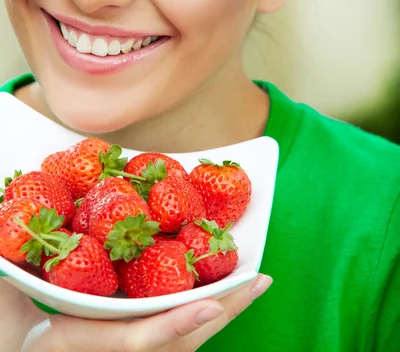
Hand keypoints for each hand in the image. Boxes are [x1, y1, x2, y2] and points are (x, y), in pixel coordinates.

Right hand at [21, 274, 271, 351]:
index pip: (136, 341)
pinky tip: (220, 294)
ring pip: (185, 343)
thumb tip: (7, 243)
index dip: (174, 324)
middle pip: (179, 343)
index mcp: (82, 346)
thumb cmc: (19, 333)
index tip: (211, 307)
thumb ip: (12, 277)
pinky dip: (203, 317)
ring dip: (221, 313)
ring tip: (252, 283)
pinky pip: (178, 340)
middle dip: (222, 313)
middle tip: (259, 280)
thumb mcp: (11, 305)